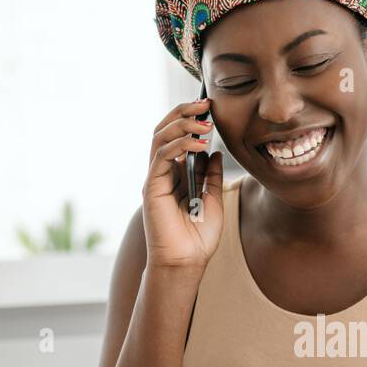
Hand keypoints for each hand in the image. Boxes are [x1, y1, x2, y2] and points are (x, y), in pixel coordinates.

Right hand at [142, 97, 224, 270]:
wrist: (186, 262)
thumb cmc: (197, 237)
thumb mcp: (213, 200)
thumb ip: (211, 176)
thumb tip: (214, 152)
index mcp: (175, 174)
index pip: (177, 137)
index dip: (190, 119)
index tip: (210, 108)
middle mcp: (162, 173)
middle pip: (164, 130)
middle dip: (183, 113)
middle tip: (205, 104)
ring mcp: (155, 178)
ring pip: (160, 138)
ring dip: (182, 124)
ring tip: (204, 121)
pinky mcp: (151, 187)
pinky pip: (162, 156)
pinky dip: (179, 145)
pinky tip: (198, 144)